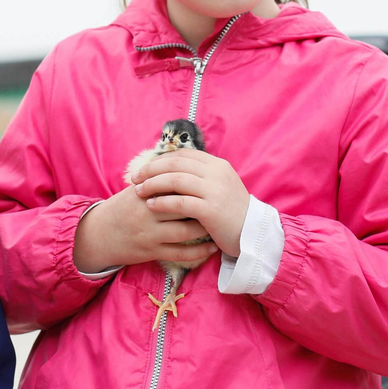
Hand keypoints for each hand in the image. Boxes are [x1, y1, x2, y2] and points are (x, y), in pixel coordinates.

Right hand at [73, 182, 217, 273]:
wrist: (99, 234)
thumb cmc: (123, 208)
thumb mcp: (136, 189)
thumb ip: (159, 178)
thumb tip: (188, 163)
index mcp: (144, 192)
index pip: (174, 185)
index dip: (195, 184)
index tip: (213, 183)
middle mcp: (147, 212)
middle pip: (183, 207)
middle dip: (204, 206)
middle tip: (222, 204)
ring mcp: (150, 233)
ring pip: (185, 232)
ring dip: (205, 229)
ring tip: (218, 224)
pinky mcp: (151, 252)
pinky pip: (180, 254)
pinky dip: (199, 252)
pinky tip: (212, 247)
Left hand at [130, 149, 250, 257]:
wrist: (252, 233)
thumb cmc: (231, 212)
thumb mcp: (220, 187)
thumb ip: (201, 176)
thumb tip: (171, 170)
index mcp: (218, 165)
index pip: (183, 154)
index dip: (161, 159)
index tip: (145, 168)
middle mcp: (217, 173)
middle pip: (176, 164)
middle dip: (151, 169)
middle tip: (135, 178)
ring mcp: (215, 191)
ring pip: (175, 180)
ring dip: (153, 184)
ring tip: (139, 191)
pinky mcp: (211, 210)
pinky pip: (180, 202)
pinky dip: (163, 201)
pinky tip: (151, 205)